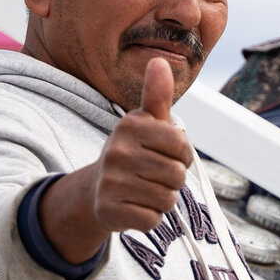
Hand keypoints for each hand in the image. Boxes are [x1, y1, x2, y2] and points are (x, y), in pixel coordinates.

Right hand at [38, 57, 193, 262]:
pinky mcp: (110, 210)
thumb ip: (157, 96)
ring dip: (162, 199)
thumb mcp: (145, 123)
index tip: (166, 155)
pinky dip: (150, 217)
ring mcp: (111, 182)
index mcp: (130, 126)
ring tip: (145, 191)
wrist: (97, 190)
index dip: (182, 155)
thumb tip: (160, 60)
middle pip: (177, 174)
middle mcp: (117, 151)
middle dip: (172, 180)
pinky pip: (152, 219)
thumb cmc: (133, 153)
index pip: (182, 146)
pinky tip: (136, 207)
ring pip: (167, 199)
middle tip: (153, 176)